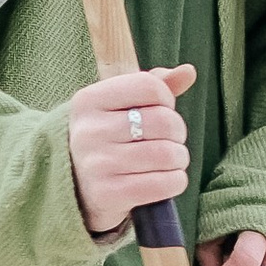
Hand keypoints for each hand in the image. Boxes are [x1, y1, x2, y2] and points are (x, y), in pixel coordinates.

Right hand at [69, 64, 193, 234]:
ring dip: (179, 159)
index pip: (149, 86)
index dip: (166, 100)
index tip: (161, 111)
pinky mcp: (107, 194)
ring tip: (171, 161)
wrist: (77, 190)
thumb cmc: (109, 140)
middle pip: (163, 121)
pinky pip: (162, 185)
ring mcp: (96, 164)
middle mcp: (88, 131)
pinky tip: (167, 179)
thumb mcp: (120, 107)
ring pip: (166, 154)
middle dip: (178, 132)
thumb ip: (154, 86)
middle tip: (171, 140)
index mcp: (88, 100)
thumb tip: (189, 71)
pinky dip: (175, 181)